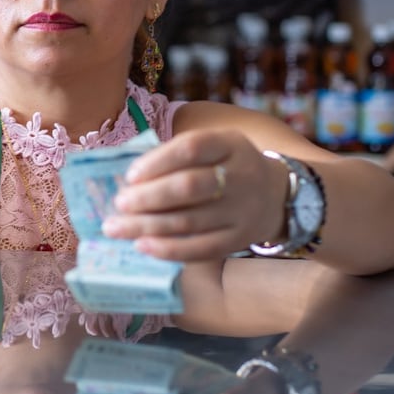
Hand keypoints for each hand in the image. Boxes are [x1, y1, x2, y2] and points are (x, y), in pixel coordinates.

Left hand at [102, 129, 288, 260]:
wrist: (277, 195)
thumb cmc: (226, 167)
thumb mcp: (214, 147)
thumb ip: (177, 157)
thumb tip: (126, 179)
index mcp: (229, 144)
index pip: (191, 148)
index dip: (158, 161)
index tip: (130, 175)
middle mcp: (240, 175)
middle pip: (189, 187)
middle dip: (148, 197)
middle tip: (119, 204)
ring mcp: (242, 210)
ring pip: (190, 221)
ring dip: (148, 226)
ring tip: (117, 228)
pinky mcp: (239, 239)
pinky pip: (202, 248)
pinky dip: (169, 249)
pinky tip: (143, 246)